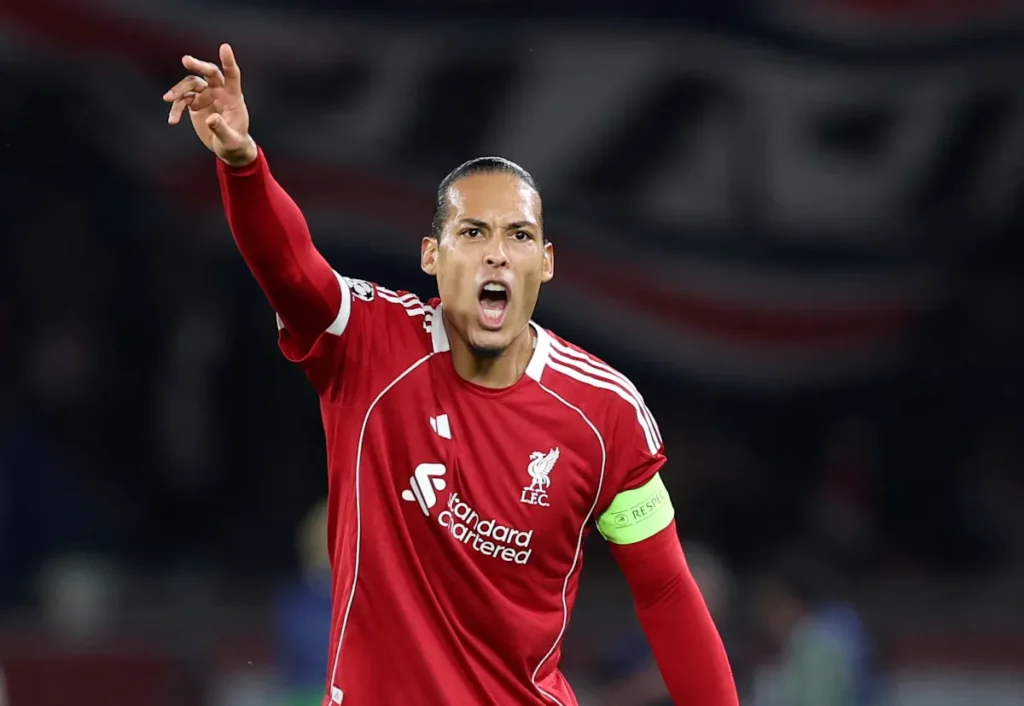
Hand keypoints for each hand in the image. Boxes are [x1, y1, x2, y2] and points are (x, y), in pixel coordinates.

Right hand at [164, 43, 256, 166]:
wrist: (227, 148)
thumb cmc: (234, 143)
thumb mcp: (230, 141)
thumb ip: (221, 129)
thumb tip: (210, 119)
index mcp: (233, 97)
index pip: (232, 75)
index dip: (228, 62)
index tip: (224, 47)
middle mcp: (219, 92)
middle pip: (209, 73)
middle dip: (198, 66)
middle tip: (185, 60)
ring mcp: (206, 96)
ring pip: (191, 84)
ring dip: (179, 90)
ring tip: (168, 98)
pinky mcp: (195, 104)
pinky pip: (182, 100)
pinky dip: (176, 108)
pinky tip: (173, 121)